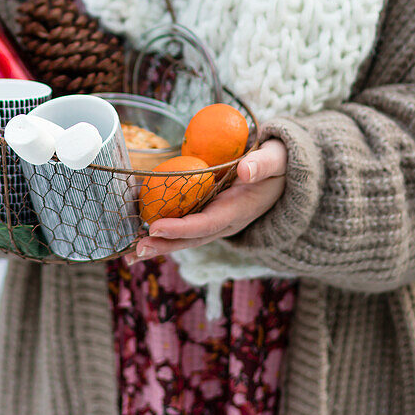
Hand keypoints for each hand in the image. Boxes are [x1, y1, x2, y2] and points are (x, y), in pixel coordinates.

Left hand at [127, 138, 287, 262]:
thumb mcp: (277, 159)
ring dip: (157, 246)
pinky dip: (161, 233)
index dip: (181, 228)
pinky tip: (136, 235)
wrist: (285, 176)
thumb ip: (264, 164)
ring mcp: (215, 221)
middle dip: (163, 246)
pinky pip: (182, 226)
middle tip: (134, 252)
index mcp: (239, 210)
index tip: (156, 228)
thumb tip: (246, 170)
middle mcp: (224, 222)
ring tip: (129, 254)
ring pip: (183, 237)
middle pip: (190, 239)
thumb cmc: (280, 164)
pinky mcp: (207, 216)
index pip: (207, 223)